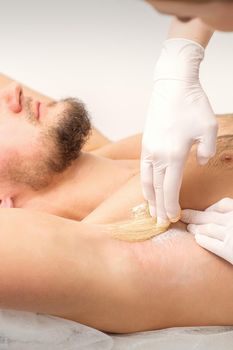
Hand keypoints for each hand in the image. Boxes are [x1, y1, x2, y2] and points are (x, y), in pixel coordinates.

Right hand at [141, 38, 217, 225]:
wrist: (172, 86)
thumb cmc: (192, 105)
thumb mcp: (209, 128)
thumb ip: (206, 152)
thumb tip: (198, 162)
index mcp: (174, 155)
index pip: (170, 189)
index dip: (171, 205)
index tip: (172, 217)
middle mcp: (158, 156)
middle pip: (157, 189)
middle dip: (159, 208)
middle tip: (161, 222)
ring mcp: (149, 150)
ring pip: (146, 181)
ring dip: (149, 198)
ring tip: (151, 211)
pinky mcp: (146, 144)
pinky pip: (143, 169)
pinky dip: (145, 183)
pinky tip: (147, 189)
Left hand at [181, 198, 232, 264]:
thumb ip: (231, 218)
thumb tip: (217, 215)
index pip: (224, 204)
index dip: (211, 208)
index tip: (205, 212)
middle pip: (210, 215)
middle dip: (194, 215)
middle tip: (183, 215)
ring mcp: (232, 235)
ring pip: (207, 228)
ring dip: (195, 227)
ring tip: (188, 227)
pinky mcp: (229, 251)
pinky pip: (210, 242)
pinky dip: (202, 239)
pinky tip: (197, 238)